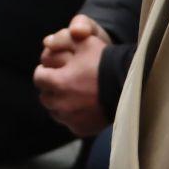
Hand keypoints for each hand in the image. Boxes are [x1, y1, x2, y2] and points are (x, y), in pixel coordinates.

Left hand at [34, 16, 109, 135]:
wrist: (129, 84)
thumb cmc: (104, 61)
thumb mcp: (84, 41)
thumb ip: (62, 39)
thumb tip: (46, 43)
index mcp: (58, 82)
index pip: (38, 78)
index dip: (45, 71)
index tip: (52, 69)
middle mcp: (61, 104)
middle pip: (45, 97)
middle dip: (50, 88)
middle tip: (62, 81)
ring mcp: (71, 119)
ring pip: (55, 112)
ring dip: (59, 103)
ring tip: (71, 94)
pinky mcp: (82, 129)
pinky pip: (69, 123)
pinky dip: (72, 116)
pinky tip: (81, 107)